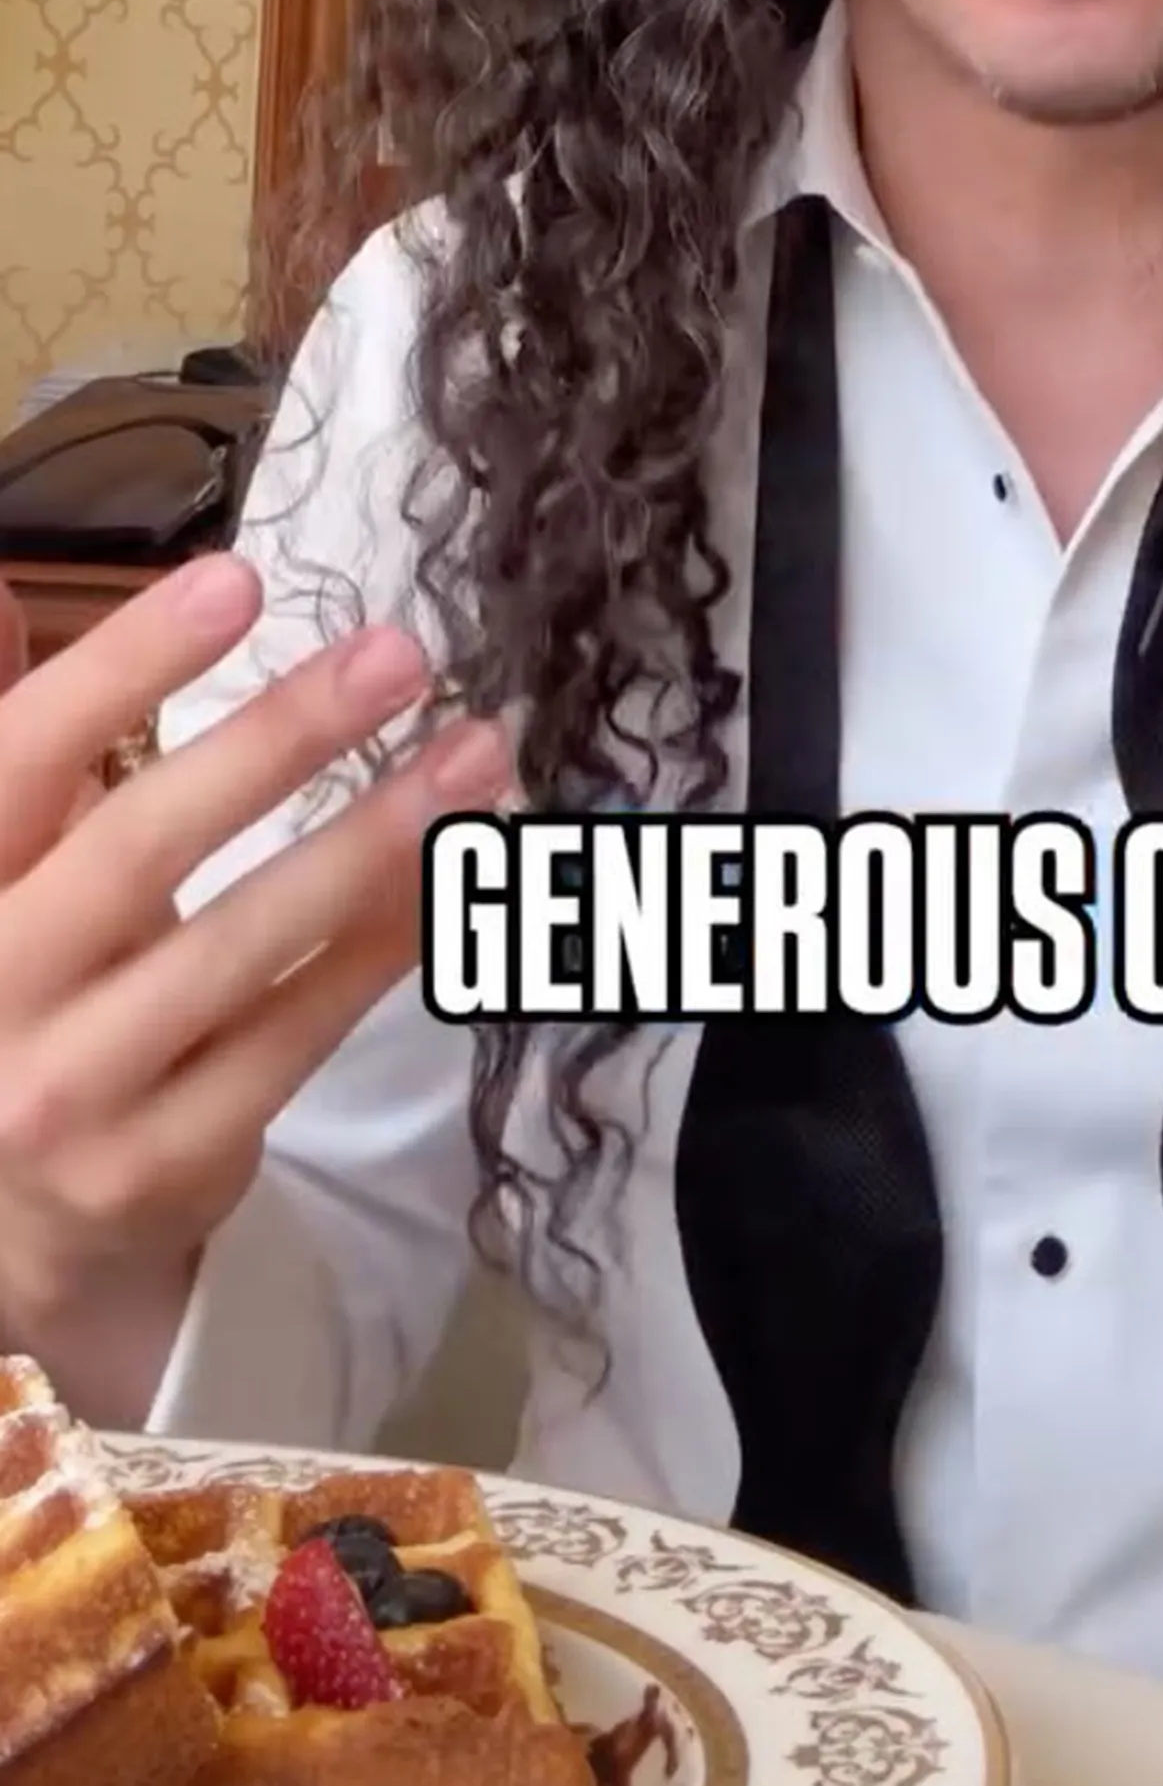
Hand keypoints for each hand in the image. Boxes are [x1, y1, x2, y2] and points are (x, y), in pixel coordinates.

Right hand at [0, 551, 511, 1414]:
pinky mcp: (166, 1160)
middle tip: (397, 654)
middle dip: (276, 740)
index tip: (236, 580)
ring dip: (368, 839)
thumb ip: (13, 738)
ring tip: (472, 754)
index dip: (124, 665)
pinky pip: (296, 1033)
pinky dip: (380, 945)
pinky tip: (451, 871)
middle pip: (138, 848)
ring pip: (237, 947)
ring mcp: (75, 1088)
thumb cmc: (16, 987)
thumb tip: (7, 585)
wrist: (0, 1224)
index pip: (25, 755)